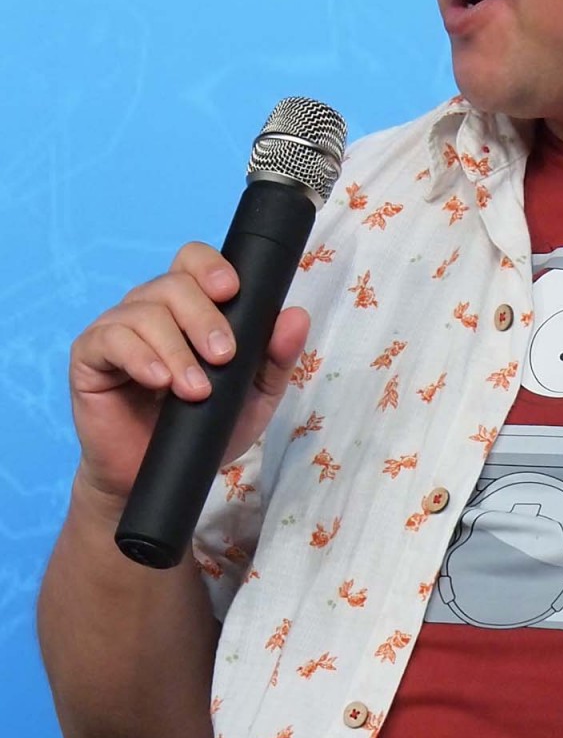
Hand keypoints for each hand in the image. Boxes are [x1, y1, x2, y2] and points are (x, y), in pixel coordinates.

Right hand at [67, 241, 309, 510]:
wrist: (155, 475)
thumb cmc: (204, 429)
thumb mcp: (253, 397)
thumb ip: (276, 358)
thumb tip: (296, 316)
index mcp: (189, 307)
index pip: (194, 262)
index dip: (211, 267)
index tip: (231, 291)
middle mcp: (152, 309)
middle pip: (174, 284)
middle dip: (204, 318)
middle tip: (223, 357)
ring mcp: (118, 329)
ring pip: (145, 312)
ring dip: (176, 349)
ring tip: (194, 390)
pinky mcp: (90, 356)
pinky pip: (110, 338)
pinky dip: (138, 357)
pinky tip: (157, 380)